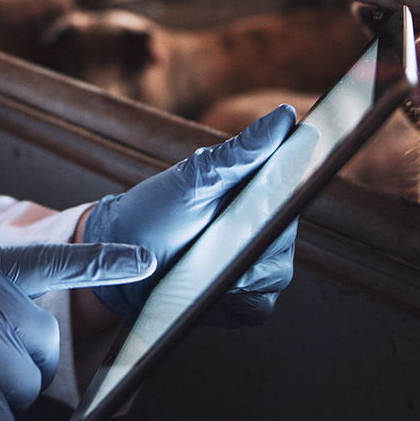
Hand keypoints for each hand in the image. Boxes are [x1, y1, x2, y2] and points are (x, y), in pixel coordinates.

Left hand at [82, 104, 303, 326]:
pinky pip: (259, 303)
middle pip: (284, 235)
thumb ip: (240, 152)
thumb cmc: (155, 210)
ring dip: (234, 268)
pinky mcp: (250, 301)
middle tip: (210, 232)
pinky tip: (206, 285)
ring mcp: (263, 265)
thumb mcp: (194, 177)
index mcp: (260, 190)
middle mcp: (269, 227)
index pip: (296, 186)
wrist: (123, 259)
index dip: (292, 187)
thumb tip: (284, 117)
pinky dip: (231, 298)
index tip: (265, 194)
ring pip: (274, 272)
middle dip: (248, 235)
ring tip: (199, 259)